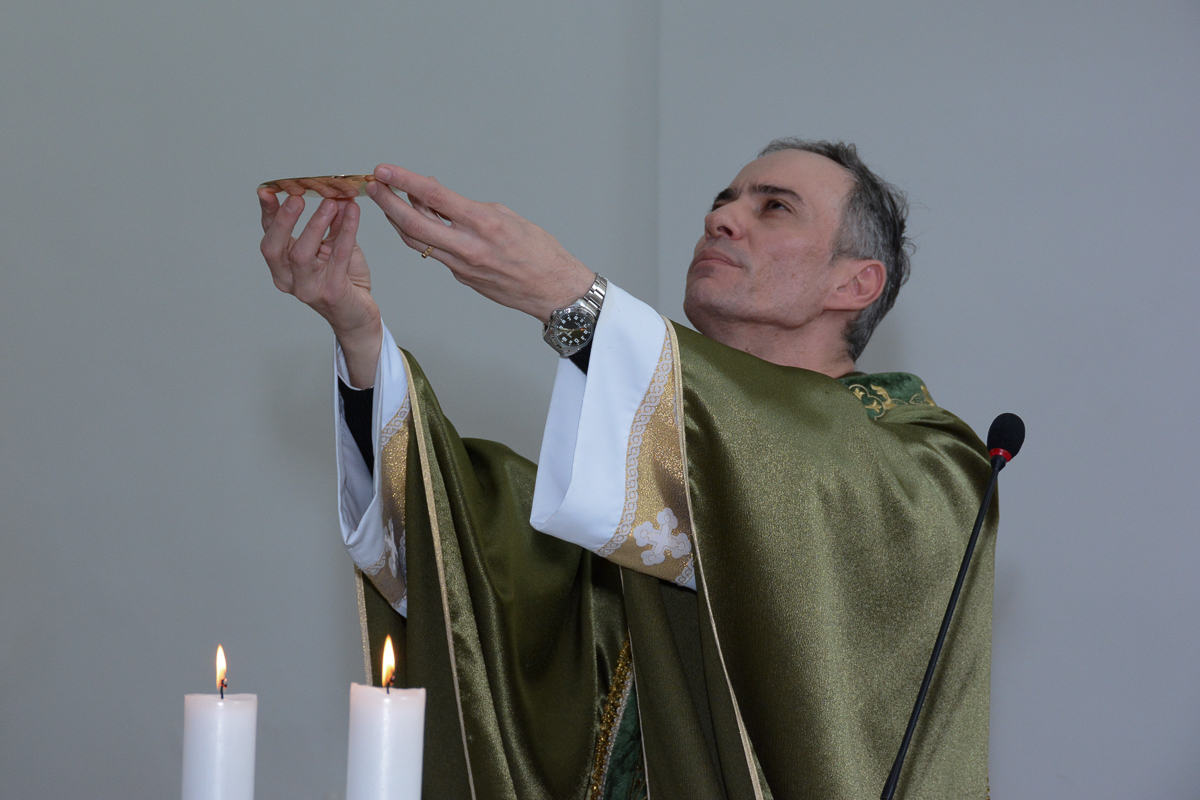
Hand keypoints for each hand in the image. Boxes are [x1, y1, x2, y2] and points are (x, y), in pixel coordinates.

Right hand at [258, 189, 381, 386]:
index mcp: (282, 266)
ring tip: (330, 202)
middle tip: (296, 197)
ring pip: (301, 255)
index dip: (268, 213)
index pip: (269, 236)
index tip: (267, 190)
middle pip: (274, 248)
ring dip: (315, 225)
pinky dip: (345, 232)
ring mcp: (307, 289)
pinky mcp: (331, 292)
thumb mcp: (334, 246)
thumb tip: (335, 195)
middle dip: (283, 220)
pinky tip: (352, 214)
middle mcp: (288, 279)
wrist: (358, 315)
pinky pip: (337, 258)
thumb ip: (332, 223)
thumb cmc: (343, 280)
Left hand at [365, 165, 594, 321]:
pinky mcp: (461, 277)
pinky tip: (419, 221)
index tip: (385, 170)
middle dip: (387, 202)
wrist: (553, 289)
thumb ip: (467, 207)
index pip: (433, 196)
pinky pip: (433, 253)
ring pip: (417, 241)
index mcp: (483, 223)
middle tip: (373, 186)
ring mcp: (461, 265)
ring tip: (388, 202)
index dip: (404, 181)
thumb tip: (436, 196)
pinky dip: (422, 234)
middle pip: (412, 223)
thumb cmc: (539, 250)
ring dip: (398, 220)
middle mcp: (468, 246)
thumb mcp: (506, 215)